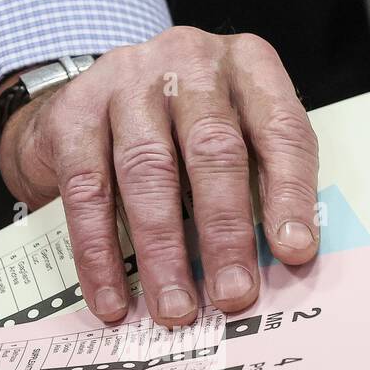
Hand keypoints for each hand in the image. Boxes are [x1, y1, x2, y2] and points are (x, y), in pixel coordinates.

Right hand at [0, 26, 319, 327]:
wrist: (87, 101)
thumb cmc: (179, 128)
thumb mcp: (236, 132)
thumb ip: (260, 181)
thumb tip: (281, 265)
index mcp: (247, 66)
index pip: (280, 128)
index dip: (290, 193)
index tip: (295, 252)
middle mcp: (189, 62)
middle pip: (212, 148)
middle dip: (225, 232)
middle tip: (233, 295)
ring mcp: (126, 82)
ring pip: (148, 171)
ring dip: (163, 251)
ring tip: (175, 308)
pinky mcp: (74, 113)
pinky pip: (87, 192)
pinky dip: (100, 253)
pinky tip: (113, 297)